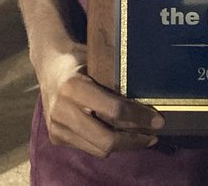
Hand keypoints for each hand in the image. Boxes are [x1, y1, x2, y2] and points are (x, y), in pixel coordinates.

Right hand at [36, 44, 162, 157]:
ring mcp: (56, 127)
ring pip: (99, 149)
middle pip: (106, 139)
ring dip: (123, 145)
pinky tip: (120, 135)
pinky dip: (107, 144)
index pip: (114, 111)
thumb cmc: (79, 58)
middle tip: (153, 135)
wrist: (48, 64)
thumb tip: (153, 96)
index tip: (158, 120)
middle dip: (133, 140)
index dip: (139, 117)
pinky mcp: (55, 137)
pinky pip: (89, 148)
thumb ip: (117, 80)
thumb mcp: (98, 60)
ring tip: (141, 137)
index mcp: (73, 87)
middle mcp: (62, 110)